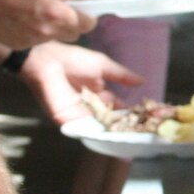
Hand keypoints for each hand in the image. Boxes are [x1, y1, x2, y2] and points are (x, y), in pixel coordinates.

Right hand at [0, 0, 91, 46]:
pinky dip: (33, 33)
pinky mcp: (17, 45)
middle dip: (72, 24)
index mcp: (57, 15)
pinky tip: (21, 20)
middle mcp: (47, 32)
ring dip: (51, 29)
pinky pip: (34, 41)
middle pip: (73, 35)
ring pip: (52, 38)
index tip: (85, 12)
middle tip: (61, 11)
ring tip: (36, 13)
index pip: (87, 24)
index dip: (88, 18)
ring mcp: (31, 41)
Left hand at [22, 41, 142, 124]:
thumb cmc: (73, 59)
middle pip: (110, 120)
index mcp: (99, 94)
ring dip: (112, 130)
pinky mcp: (68, 120)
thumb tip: (144, 81)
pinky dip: (96, 131)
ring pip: (99, 126)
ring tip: (129, 134)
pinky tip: (109, 133)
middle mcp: (91, 107)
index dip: (130, 112)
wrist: (48, 60)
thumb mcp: (103, 65)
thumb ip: (122, 75)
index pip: (117, 107)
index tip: (145, 116)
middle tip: (140, 129)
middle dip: (123, 125)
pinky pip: (84, 128)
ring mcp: (80, 115)